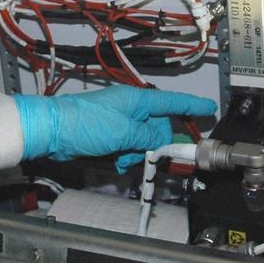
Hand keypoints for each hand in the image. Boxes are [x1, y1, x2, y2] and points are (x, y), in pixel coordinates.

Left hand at [13, 86, 215, 172]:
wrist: (55, 131)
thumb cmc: (84, 123)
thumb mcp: (124, 132)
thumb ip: (148, 137)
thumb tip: (161, 142)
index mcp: (138, 100)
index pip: (172, 101)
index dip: (192, 106)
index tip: (208, 108)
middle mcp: (131, 109)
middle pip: (159, 127)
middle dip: (157, 144)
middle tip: (152, 156)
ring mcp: (120, 122)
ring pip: (144, 140)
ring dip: (139, 153)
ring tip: (126, 160)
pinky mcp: (110, 134)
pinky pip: (129, 146)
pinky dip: (127, 155)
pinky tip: (119, 162)